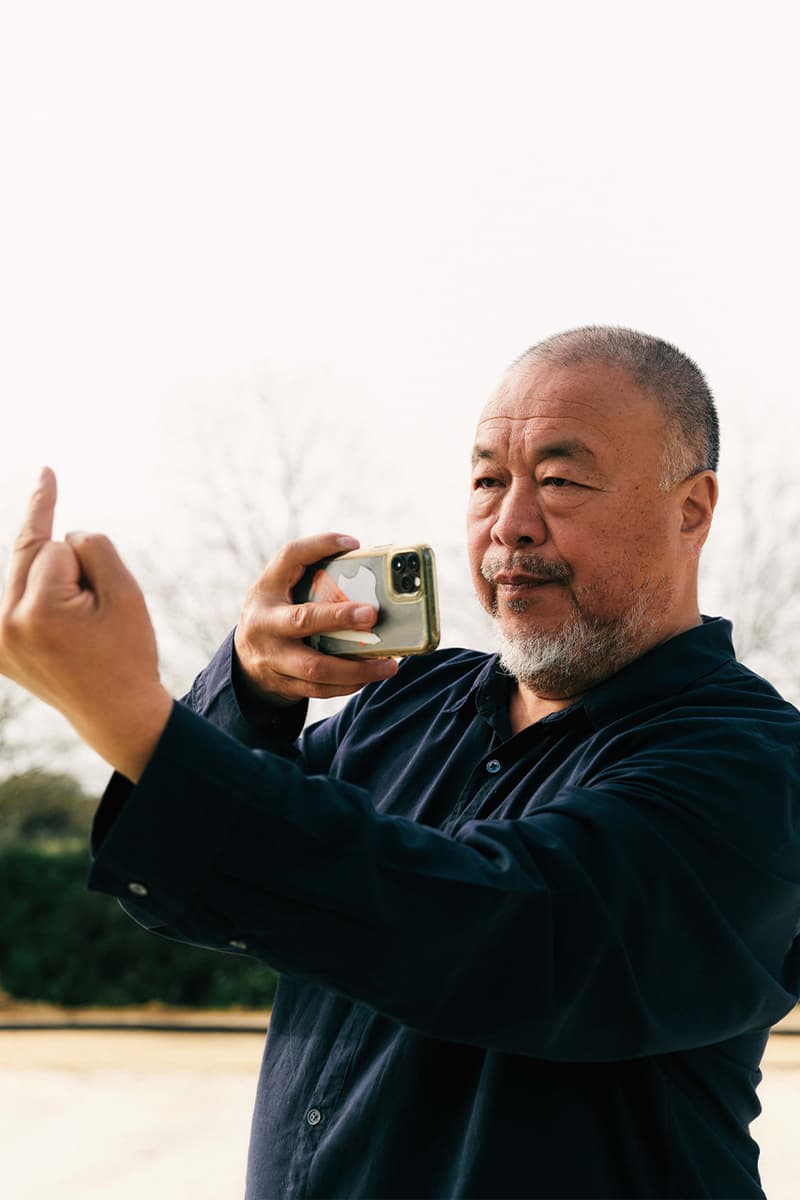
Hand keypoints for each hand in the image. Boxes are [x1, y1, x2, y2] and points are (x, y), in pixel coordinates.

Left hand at [0, 468, 172, 780]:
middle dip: (66, 566)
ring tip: (77, 626)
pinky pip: (16, 600)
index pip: (59, 546)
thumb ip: (95, 548)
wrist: (116, 714)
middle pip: (30, 554)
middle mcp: (6, 625)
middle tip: (89, 606)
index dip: (90, 565)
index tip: (47, 482)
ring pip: (22, 575)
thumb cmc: (127, 651)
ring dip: (51, 585)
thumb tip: (61, 536)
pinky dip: (39, 601)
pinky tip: (61, 628)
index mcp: (40, 611)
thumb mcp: (127, 592)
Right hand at [234, 532, 398, 705]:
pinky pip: (320, 690)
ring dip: (356, 668)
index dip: (319, 546)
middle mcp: (264, 623)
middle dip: (339, 618)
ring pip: (316, 667)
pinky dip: (348, 685)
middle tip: (372, 614)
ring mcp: (272, 658)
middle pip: (302, 620)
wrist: (244, 660)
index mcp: (266, 590)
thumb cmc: (276, 613)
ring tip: (388, 665)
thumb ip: (311, 573)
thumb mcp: (281, 588)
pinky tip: (370, 677)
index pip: (289, 557)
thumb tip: (364, 558)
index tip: (352, 544)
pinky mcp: (283, 684)